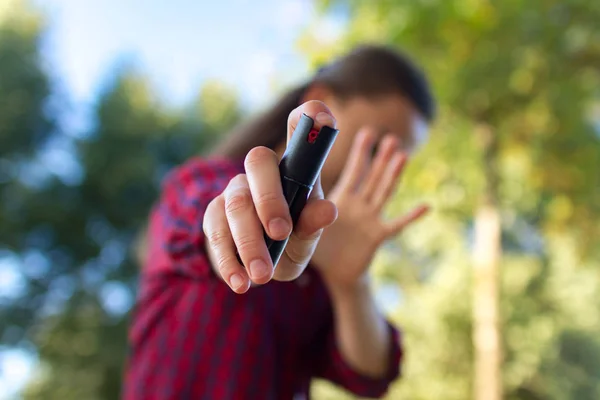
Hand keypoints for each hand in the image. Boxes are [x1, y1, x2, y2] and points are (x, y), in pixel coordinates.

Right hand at [203, 101, 338, 293]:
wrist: (259, 267)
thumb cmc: (290, 244)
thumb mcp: (307, 240)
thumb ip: (314, 225)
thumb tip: (328, 210)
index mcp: (295, 171)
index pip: (300, 132)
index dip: (309, 118)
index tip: (317, 114)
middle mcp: (263, 174)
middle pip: (258, 160)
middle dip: (269, 197)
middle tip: (281, 232)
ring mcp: (235, 191)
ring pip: (234, 202)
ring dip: (249, 241)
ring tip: (263, 275)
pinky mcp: (213, 216)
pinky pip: (214, 230)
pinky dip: (228, 259)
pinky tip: (241, 282)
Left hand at [312, 127, 429, 287]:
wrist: (334, 273)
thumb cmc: (320, 246)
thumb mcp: (309, 226)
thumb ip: (308, 214)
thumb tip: (311, 201)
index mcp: (341, 199)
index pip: (353, 172)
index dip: (360, 153)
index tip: (367, 133)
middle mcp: (359, 205)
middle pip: (372, 178)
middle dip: (380, 158)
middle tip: (390, 138)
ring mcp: (370, 219)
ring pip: (383, 193)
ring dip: (393, 176)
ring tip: (402, 156)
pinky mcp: (376, 236)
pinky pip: (395, 226)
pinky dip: (410, 217)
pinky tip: (425, 207)